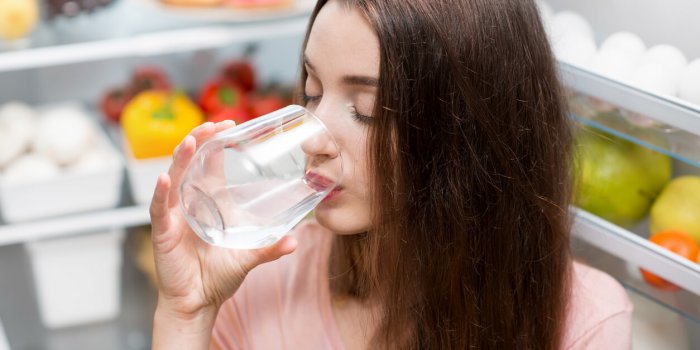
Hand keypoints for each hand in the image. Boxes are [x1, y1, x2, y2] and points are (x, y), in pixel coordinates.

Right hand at [150, 120, 297, 318]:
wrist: (198, 301)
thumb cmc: (219, 275)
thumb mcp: (249, 256)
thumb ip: (270, 247)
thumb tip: (296, 239)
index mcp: (208, 201)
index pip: (209, 163)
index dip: (216, 142)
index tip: (229, 124)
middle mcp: (189, 202)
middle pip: (190, 162)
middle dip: (199, 140)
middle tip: (214, 124)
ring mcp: (173, 215)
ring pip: (173, 178)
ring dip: (181, 158)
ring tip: (191, 140)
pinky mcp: (163, 231)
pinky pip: (159, 208)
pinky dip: (161, 193)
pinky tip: (165, 179)